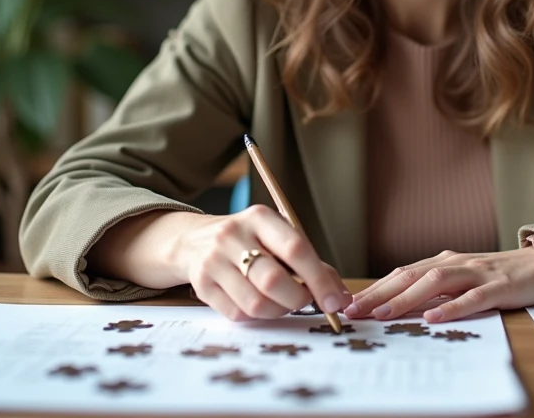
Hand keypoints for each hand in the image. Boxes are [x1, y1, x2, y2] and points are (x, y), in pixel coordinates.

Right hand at [174, 205, 351, 321]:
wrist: (192, 241)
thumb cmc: (248, 240)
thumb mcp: (277, 237)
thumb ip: (311, 263)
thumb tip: (341, 296)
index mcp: (259, 217)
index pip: (295, 248)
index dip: (318, 278)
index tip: (334, 301)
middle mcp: (232, 236)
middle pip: (274, 280)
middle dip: (298, 300)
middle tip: (304, 301)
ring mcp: (213, 261)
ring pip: (256, 303)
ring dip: (278, 311)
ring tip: (282, 302)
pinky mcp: (202, 286)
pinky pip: (238, 314)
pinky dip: (256, 316)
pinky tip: (259, 303)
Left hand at [344, 248, 533, 323]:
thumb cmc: (495, 276)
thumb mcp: (460, 279)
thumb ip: (433, 289)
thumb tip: (396, 306)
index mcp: (442, 262)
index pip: (400, 274)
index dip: (373, 289)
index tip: (348, 304)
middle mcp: (454, 263)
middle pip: (410, 276)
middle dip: (378, 294)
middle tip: (353, 311)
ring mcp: (476, 273)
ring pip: (435, 283)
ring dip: (406, 299)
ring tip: (383, 314)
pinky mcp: (497, 287)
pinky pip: (471, 298)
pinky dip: (451, 307)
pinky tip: (433, 317)